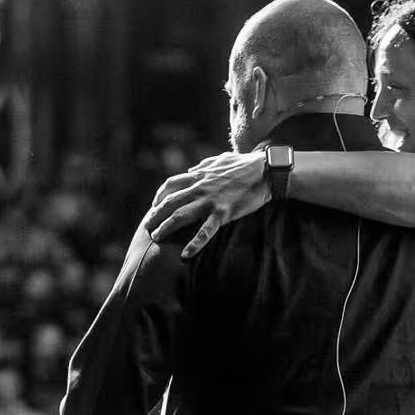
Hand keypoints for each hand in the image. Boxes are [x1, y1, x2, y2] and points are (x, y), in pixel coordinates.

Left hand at [147, 151, 270, 257]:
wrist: (267, 171)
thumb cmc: (246, 164)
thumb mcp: (220, 159)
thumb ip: (204, 165)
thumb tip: (191, 170)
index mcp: (199, 175)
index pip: (171, 185)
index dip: (160, 196)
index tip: (155, 206)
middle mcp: (200, 188)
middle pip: (170, 202)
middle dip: (155, 215)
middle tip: (147, 227)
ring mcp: (210, 201)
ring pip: (180, 216)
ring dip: (165, 228)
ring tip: (156, 239)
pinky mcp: (223, 213)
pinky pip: (205, 231)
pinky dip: (194, 244)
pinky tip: (185, 254)